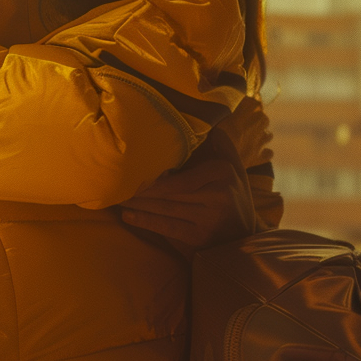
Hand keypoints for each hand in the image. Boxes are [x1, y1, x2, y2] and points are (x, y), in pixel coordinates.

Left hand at [118, 131, 256, 252]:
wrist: (244, 237)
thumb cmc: (232, 196)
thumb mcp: (234, 169)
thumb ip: (221, 146)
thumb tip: (209, 122)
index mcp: (222, 173)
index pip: (182, 176)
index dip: (155, 177)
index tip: (134, 171)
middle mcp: (217, 196)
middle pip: (170, 191)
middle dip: (141, 189)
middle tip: (117, 183)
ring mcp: (208, 219)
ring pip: (164, 208)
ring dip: (137, 203)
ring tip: (117, 196)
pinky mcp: (198, 238)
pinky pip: (166, 227)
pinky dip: (144, 221)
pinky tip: (127, 216)